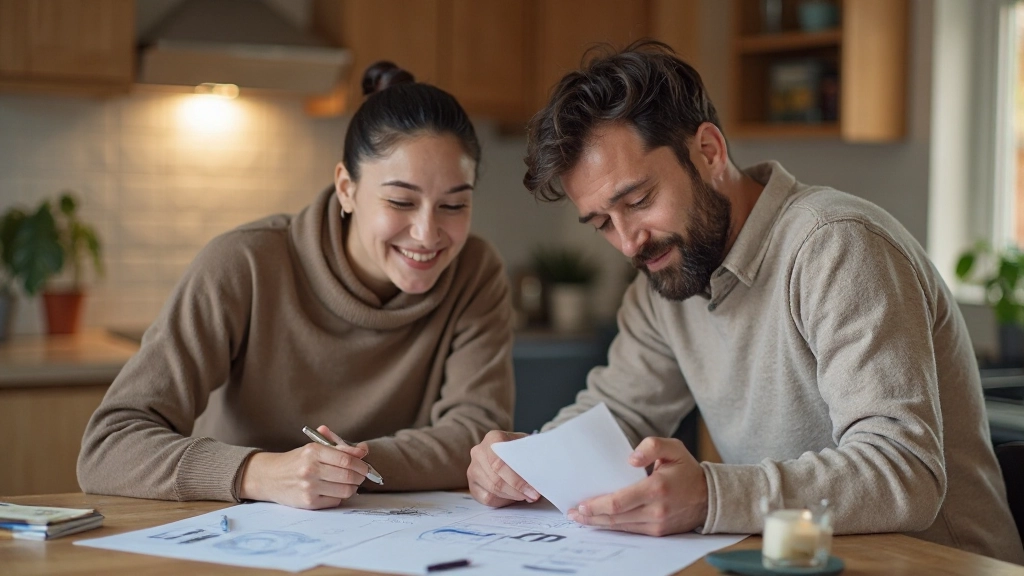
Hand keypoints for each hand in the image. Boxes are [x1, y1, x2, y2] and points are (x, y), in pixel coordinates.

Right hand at [239, 425, 370, 508]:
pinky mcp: (308, 502)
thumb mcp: (315, 447)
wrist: (270, 477)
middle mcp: (310, 469)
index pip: (347, 459)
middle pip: (349, 476)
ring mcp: (309, 487)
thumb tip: (364, 450)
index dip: (362, 464)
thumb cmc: (296, 461)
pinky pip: (336, 501)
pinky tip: (335, 490)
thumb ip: (340, 448)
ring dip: (353, 487)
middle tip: (360, 475)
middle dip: (360, 476)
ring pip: (345, 490)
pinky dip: (340, 496)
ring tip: (349, 482)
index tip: (365, 466)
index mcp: (313, 451)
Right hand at [467, 430, 540, 506]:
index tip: (534, 490)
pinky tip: (513, 497)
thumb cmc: (519, 449)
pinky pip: (487, 498)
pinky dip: (503, 501)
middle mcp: (479, 452)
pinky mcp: (472, 484)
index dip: (517, 480)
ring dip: (512, 496)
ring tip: (527, 497)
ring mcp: (473, 469)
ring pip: (492, 490)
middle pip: (496, 479)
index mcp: (493, 438)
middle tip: (533, 496)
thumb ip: (531, 455)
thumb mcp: (526, 445)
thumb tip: (543, 470)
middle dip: (517, 491)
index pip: (500, 463)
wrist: (508, 449)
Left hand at [568, 437, 707, 535]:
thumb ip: (651, 446)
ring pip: (621, 527)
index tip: (581, 504)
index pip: (620, 502)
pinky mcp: (658, 532)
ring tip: (581, 519)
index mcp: (656, 488)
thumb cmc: (687, 470)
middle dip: (591, 517)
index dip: (598, 505)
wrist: (710, 497)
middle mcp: (656, 510)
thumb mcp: (673, 448)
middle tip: (573, 513)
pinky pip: (631, 531)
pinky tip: (601, 522)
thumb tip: (630, 459)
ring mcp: (657, 524)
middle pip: (616, 518)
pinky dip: (614, 527)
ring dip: (599, 524)